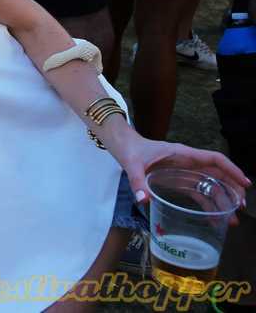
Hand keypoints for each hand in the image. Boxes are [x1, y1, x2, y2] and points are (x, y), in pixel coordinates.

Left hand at [116, 134, 249, 225]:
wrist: (122, 146)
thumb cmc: (131, 150)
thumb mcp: (132, 164)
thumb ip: (137, 182)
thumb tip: (143, 200)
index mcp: (183, 154)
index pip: (214, 159)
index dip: (232, 170)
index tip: (245, 183)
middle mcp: (188, 163)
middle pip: (218, 174)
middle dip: (232, 189)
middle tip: (241, 208)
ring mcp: (185, 172)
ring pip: (211, 185)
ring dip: (223, 200)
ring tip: (232, 219)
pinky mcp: (179, 180)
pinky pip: (199, 192)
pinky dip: (209, 204)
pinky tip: (215, 219)